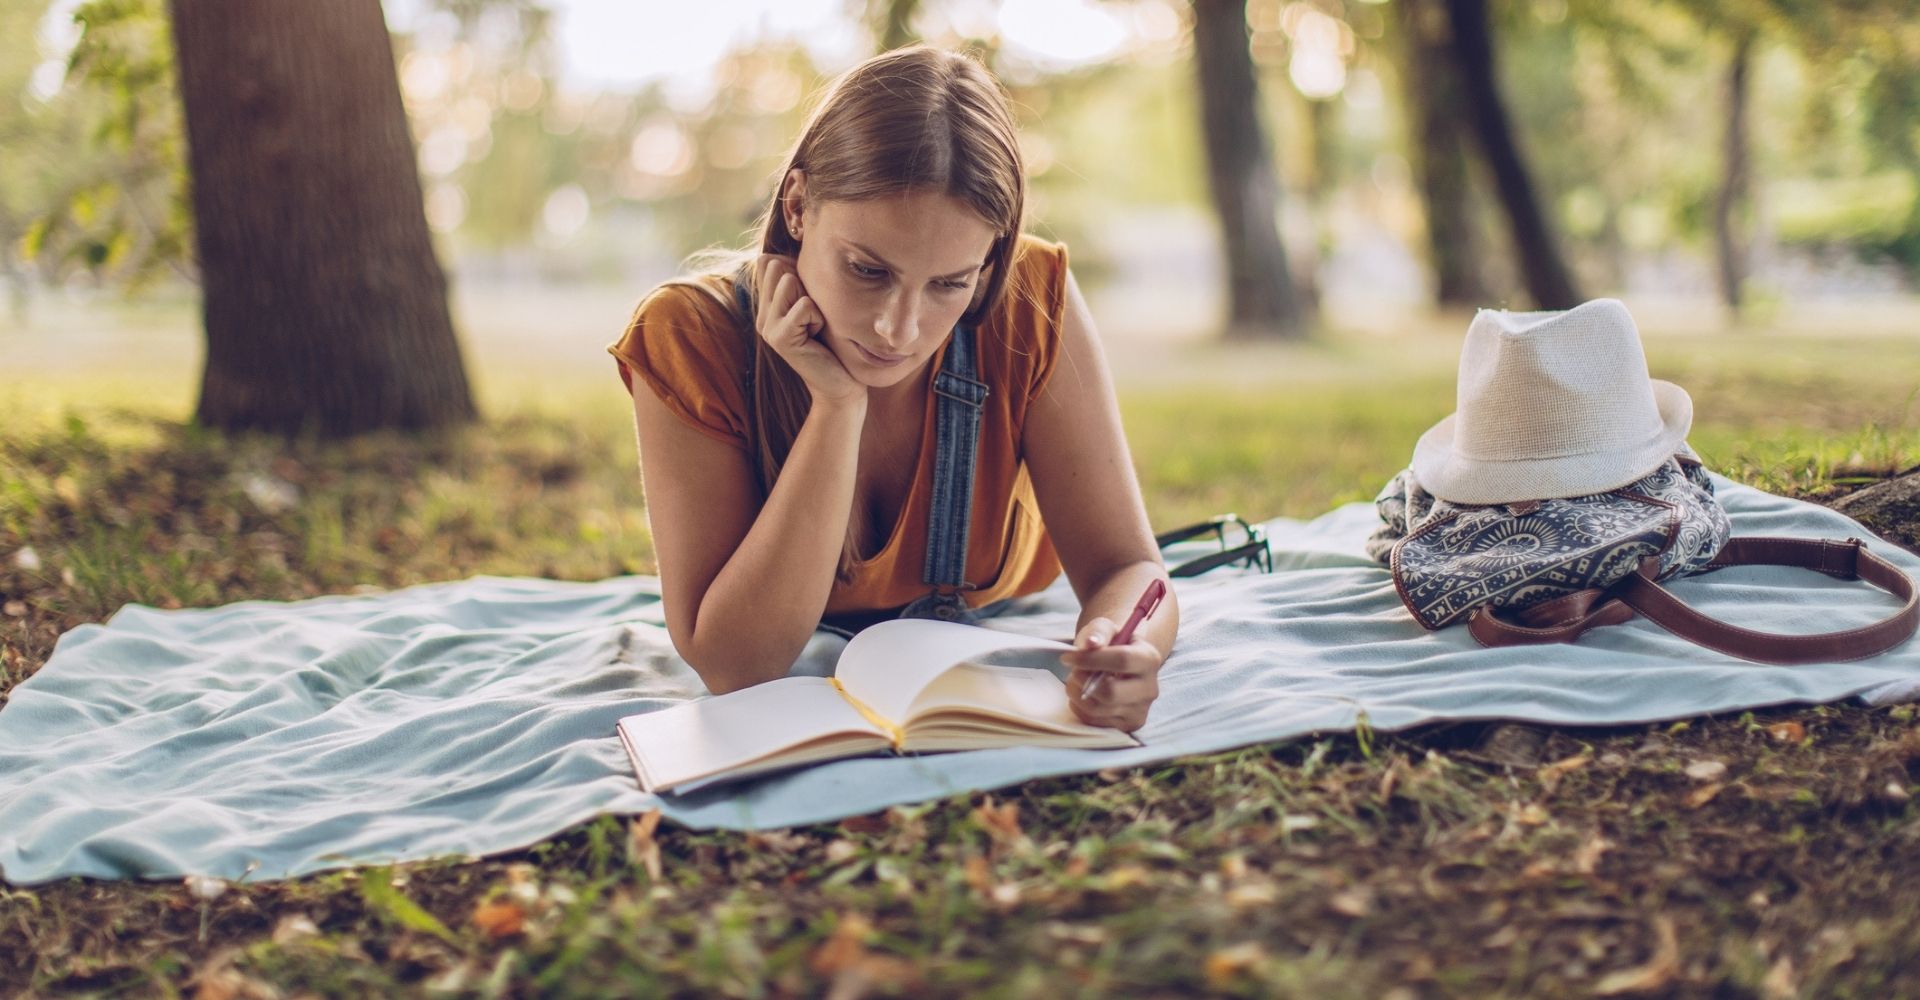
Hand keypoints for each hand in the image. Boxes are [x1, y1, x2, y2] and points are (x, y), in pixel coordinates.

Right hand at [753, 254, 864, 404]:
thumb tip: (782, 251)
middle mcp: (762, 314)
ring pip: (789, 281)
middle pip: (779, 267)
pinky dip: (819, 317)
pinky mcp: (779, 338)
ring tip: (814, 325)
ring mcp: (767, 326)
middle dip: (805, 286)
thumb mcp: (815, 304)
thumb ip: (799, 280)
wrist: (840, 384)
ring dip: (813, 302)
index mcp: (767, 305)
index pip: (770, 261)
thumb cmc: (833, 342)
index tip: (808, 302)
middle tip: (812, 317)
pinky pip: (805, 305)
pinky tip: (817, 337)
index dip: (796, 272)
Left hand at [1061, 617, 1163, 732]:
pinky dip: (1079, 707)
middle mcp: (1150, 688)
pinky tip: (1082, 694)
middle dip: (1083, 680)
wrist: (1120, 666)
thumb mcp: (1106, 629)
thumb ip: (1099, 631)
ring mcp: (1139, 711)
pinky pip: (1093, 722)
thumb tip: (1091, 643)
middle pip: (1111, 692)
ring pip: (1098, 709)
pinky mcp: (1126, 726)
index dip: (1091, 659)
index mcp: (1149, 659)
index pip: (1122, 660)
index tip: (1068, 657)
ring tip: (1075, 681)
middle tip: (1073, 671)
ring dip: (1077, 694)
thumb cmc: (1110, 644)